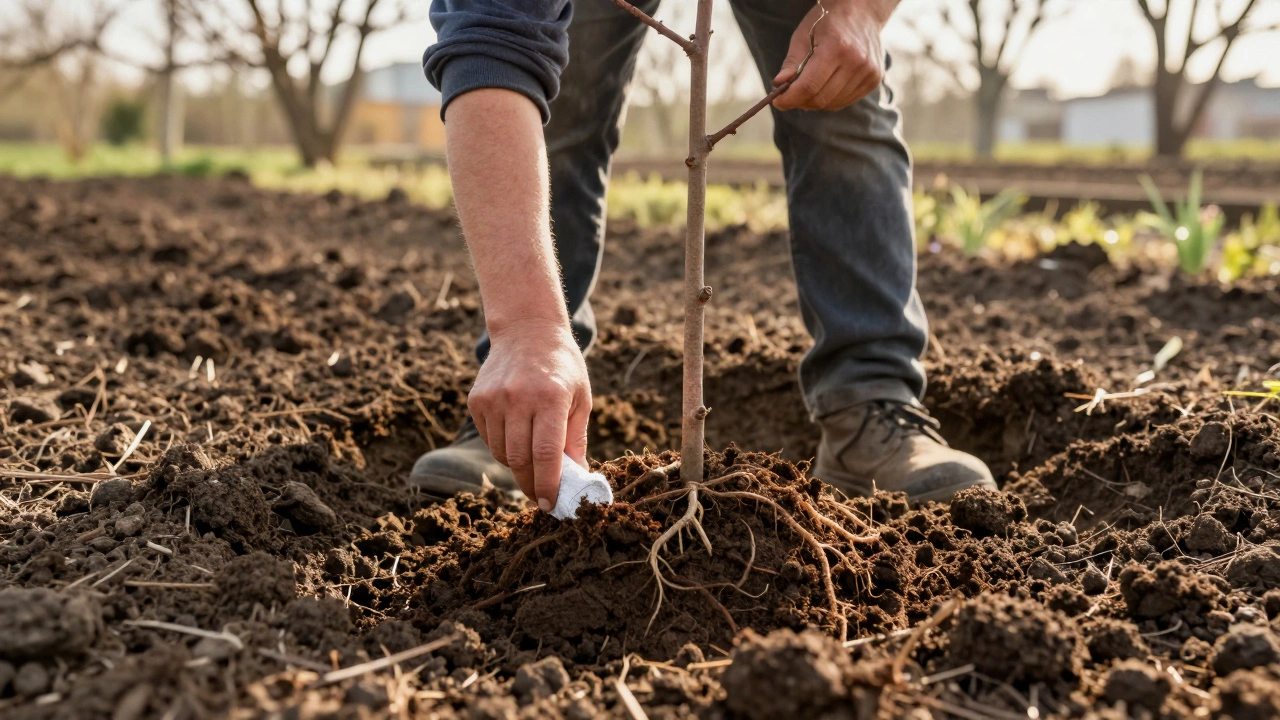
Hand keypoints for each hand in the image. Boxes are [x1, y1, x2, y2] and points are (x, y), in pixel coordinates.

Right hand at [467, 321, 591, 511]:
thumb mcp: (580, 398)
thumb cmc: (561, 367)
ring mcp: (493, 399)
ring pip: (502, 454)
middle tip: (542, 497)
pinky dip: (503, 449)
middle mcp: (518, 397)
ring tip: (533, 465)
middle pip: (520, 459)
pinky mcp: (477, 400)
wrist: (527, 330)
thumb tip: (576, 479)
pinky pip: (489, 439)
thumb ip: (575, 439)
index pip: (546, 453)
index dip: (549, 485)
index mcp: (550, 397)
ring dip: (518, 468)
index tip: (552, 505)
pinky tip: (517, 440)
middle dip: (532, 486)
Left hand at [772, 0, 893, 111]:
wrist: (862, 11)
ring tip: (808, 89)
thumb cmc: (828, 22)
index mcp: (836, 48)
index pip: (809, 85)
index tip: (777, 102)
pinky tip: (825, 87)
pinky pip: (846, 101)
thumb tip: (779, 85)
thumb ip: (792, 62)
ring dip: (815, 102)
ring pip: (833, 104)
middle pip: (821, 98)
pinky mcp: (875, 79)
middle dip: (800, 101)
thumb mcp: (803, 35)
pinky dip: (831, 100)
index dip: (790, 98)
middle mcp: (856, 61)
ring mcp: (869, 71)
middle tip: (790, 96)